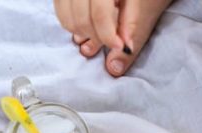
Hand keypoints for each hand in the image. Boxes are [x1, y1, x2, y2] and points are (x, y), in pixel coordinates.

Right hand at [53, 0, 173, 76]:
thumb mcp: (140, 4)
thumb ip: (131, 27)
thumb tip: (119, 58)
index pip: (99, 13)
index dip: (108, 35)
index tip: (119, 46)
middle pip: (81, 19)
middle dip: (96, 37)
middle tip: (111, 40)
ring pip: (67, 19)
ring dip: (83, 34)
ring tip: (101, 32)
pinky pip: (61, 14)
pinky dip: (73, 25)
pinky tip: (88, 25)